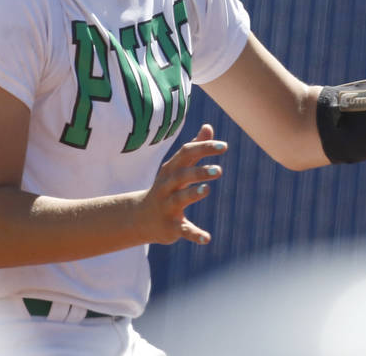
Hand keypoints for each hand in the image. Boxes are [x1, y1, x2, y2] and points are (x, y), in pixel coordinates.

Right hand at [134, 123, 225, 245]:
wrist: (140, 218)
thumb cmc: (166, 187)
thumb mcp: (177, 167)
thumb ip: (194, 147)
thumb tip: (208, 127)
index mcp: (171, 169)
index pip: (187, 153)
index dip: (204, 148)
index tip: (224, 146)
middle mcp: (167, 186)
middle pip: (182, 175)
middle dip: (199, 172)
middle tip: (219, 170)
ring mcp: (167, 206)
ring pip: (180, 199)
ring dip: (193, 193)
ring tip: (206, 189)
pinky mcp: (171, 227)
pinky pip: (183, 230)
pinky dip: (194, 234)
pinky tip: (207, 238)